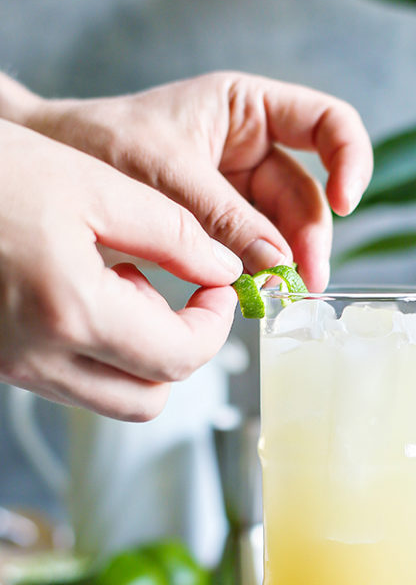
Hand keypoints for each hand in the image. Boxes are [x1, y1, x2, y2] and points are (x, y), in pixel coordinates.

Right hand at [0, 119, 241, 419]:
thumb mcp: (93, 185)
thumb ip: (174, 233)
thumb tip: (225, 270)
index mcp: (71, 313)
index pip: (178, 359)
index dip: (215, 325)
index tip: (219, 288)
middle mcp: (37, 357)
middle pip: (148, 399)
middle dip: (179, 347)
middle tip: (176, 291)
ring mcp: (12, 365)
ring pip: (110, 395)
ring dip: (137, 350)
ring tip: (117, 278)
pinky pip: (71, 377)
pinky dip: (98, 347)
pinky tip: (82, 288)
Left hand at [22, 72, 373, 291]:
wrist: (54, 165)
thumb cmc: (99, 141)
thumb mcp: (165, 173)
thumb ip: (224, 216)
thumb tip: (278, 261)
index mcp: (246, 108)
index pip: (328, 122)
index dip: (349, 159)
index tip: (345, 202)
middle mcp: (252, 147)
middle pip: (307, 192)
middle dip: (310, 236)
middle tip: (305, 280)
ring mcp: (240, 189)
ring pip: (286, 227)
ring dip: (289, 262)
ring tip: (283, 295)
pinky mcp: (224, 225)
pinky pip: (257, 249)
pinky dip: (261, 272)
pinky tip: (260, 292)